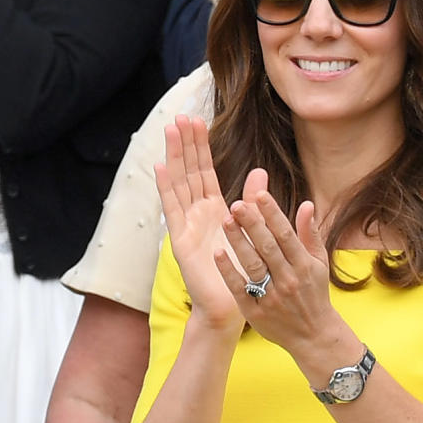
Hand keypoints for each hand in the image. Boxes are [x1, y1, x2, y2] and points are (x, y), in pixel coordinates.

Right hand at [154, 114, 247, 335]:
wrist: (229, 306)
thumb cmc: (241, 273)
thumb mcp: (251, 230)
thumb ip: (253, 201)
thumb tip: (261, 172)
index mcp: (215, 211)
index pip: (205, 172)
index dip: (201, 147)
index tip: (197, 120)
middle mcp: (197, 214)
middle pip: (189, 172)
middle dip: (185, 144)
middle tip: (181, 116)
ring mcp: (186, 225)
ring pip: (179, 184)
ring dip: (175, 156)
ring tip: (170, 130)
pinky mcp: (180, 240)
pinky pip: (173, 209)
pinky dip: (166, 187)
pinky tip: (161, 166)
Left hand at [215, 190, 344, 364]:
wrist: (313, 336)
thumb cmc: (314, 294)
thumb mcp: (318, 263)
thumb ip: (310, 233)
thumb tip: (307, 204)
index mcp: (303, 265)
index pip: (286, 234)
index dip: (273, 214)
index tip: (260, 194)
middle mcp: (288, 279)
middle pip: (268, 247)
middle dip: (252, 224)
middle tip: (236, 203)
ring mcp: (271, 297)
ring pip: (253, 265)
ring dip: (239, 242)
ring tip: (225, 221)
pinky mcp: (256, 312)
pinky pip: (240, 288)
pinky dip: (228, 271)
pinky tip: (217, 253)